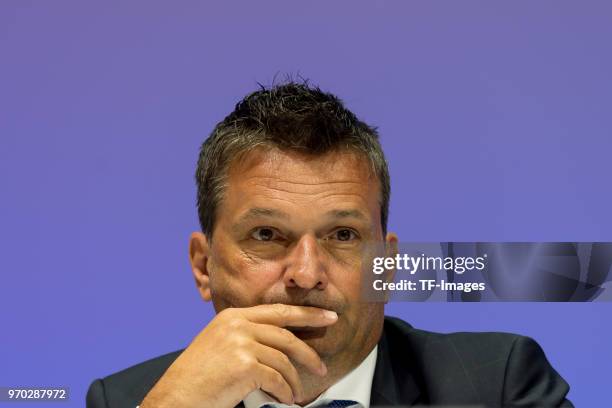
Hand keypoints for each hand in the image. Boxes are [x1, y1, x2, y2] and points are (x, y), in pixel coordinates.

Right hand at [140, 304, 337, 407]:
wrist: (175, 397)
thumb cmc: (197, 377)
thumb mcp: (219, 343)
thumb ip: (245, 335)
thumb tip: (279, 342)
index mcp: (233, 316)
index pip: (278, 311)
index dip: (307, 314)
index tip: (328, 316)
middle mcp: (238, 324)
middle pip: (286, 334)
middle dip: (309, 350)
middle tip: (322, 365)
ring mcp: (241, 343)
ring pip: (283, 361)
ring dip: (293, 381)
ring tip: (296, 394)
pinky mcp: (244, 365)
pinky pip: (277, 379)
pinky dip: (284, 392)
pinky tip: (284, 399)